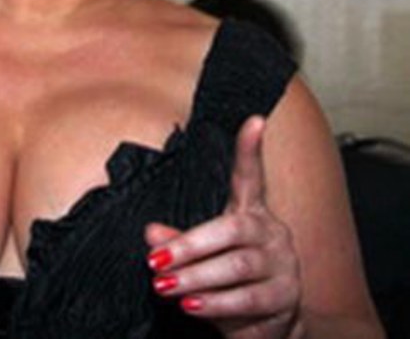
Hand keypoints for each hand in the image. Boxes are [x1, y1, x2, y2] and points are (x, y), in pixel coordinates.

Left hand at [145, 115, 301, 338]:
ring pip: (238, 266)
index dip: (251, 149)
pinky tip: (193, 306)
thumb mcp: (204, 256)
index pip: (251, 177)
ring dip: (198, 278)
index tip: (254, 120)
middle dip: (190, 246)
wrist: (271, 324)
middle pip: (232, 229)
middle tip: (156, 260)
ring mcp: (283, 264)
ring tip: (167, 286)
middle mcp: (272, 232)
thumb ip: (180, 242)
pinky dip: (217, 304)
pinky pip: (249, 299)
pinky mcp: (286, 298)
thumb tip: (150, 232)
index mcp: (252, 212)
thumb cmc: (230, 279)